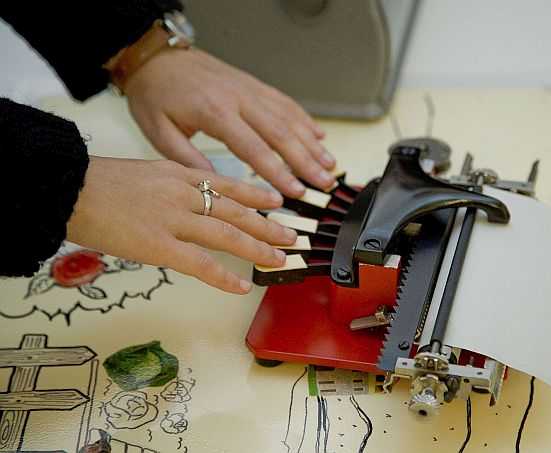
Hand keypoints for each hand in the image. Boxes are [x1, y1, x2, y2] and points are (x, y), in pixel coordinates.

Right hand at [67, 156, 296, 293]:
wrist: (69, 187)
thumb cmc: (102, 182)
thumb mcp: (147, 172)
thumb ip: (175, 185)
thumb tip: (197, 201)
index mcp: (180, 174)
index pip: (229, 185)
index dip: (257, 196)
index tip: (277, 202)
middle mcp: (184, 195)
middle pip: (236, 212)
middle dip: (268, 225)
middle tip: (291, 236)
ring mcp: (173, 220)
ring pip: (227, 236)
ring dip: (257, 249)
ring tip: (279, 260)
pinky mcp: (158, 246)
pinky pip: (200, 265)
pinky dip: (223, 277)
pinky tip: (241, 286)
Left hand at [124, 48, 336, 197]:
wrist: (156, 56)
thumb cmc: (155, 94)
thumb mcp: (159, 132)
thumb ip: (188, 160)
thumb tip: (217, 186)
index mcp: (215, 113)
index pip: (254, 148)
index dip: (278, 173)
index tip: (296, 191)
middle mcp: (239, 99)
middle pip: (281, 133)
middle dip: (306, 161)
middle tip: (324, 183)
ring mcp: (249, 90)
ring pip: (289, 118)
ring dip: (312, 143)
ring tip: (330, 165)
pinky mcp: (253, 85)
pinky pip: (285, 103)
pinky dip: (305, 120)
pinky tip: (319, 136)